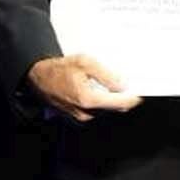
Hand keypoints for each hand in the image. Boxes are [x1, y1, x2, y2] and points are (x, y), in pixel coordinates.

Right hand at [27, 53, 142, 123]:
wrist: (38, 78)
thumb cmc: (59, 69)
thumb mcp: (85, 63)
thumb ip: (106, 75)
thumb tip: (122, 85)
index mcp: (88, 99)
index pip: (119, 104)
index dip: (133, 98)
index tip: (140, 93)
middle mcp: (85, 112)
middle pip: (113, 107)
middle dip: (121, 96)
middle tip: (127, 83)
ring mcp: (80, 116)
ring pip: (104, 109)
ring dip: (109, 98)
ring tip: (107, 83)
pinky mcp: (77, 117)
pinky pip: (95, 110)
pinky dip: (99, 101)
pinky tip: (96, 89)